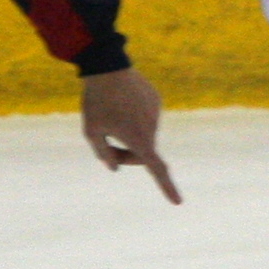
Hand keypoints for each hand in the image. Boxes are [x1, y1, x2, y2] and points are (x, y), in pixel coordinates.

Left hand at [79, 66, 178, 204]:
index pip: (156, 169)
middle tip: (105, 145)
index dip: (166, 187)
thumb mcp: (91, 131)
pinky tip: (120, 101)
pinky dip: (133, 115)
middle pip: (143, 152)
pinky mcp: (155, 99)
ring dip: (129, 132)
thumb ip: (103, 154)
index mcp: (139, 139)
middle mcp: (152, 128)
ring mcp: (156, 112)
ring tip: (110, 114)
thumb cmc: (96, 102)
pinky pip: (145, 115)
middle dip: (127, 154)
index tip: (178, 203)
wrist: (107, 66)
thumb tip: (115, 168)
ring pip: (143, 132)